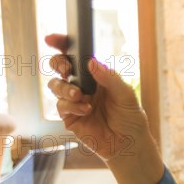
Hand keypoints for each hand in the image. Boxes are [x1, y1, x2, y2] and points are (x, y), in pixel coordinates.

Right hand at [45, 33, 151, 161]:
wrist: (129, 144)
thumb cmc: (131, 117)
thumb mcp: (126, 94)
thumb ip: (110, 78)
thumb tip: (91, 61)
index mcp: (96, 76)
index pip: (77, 56)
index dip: (62, 45)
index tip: (52, 38)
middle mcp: (83, 86)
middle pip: (60, 67)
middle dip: (58, 63)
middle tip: (67, 69)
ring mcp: (74, 101)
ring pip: (56, 85)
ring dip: (65, 88)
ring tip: (80, 95)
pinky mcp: (70, 118)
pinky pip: (61, 106)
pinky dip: (72, 106)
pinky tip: (86, 110)